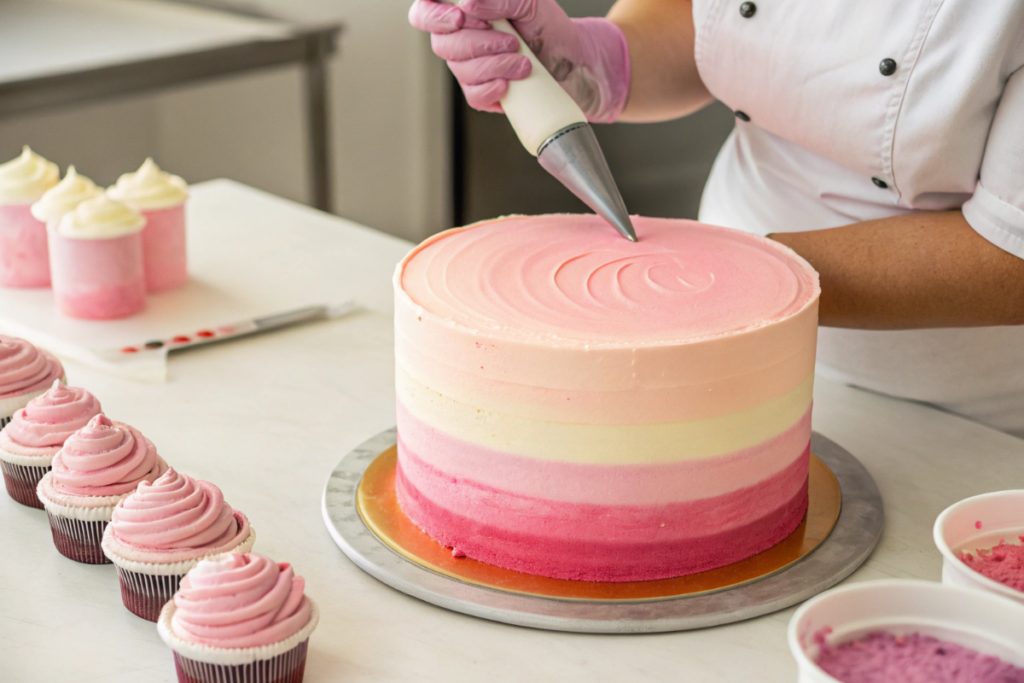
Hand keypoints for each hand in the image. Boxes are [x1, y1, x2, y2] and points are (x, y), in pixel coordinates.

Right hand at [408, 0, 629, 122]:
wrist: (572, 60)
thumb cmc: (547, 25)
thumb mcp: (529, 0)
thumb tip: (467, 4)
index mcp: (462, 10)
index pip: (423, 11)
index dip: (433, 16)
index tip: (460, 18)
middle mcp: (459, 37)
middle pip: (443, 44)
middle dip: (479, 44)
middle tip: (511, 41)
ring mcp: (469, 67)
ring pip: (460, 71)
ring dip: (494, 66)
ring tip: (523, 62)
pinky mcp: (482, 92)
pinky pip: (473, 95)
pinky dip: (492, 89)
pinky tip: (509, 84)